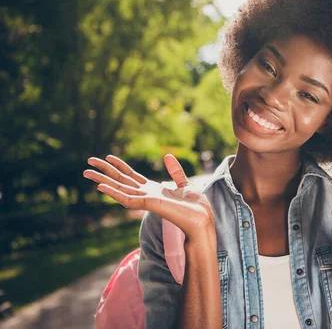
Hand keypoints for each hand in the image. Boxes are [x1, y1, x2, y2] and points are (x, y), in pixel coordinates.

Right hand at [83, 154, 214, 240]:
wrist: (202, 218)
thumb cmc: (195, 206)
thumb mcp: (184, 184)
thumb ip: (175, 171)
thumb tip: (167, 155)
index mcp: (153, 190)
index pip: (131, 176)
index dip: (119, 166)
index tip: (107, 156)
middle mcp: (145, 195)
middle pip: (120, 181)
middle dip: (104, 171)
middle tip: (88, 162)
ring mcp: (145, 200)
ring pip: (118, 189)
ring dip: (102, 180)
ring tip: (86, 172)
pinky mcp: (148, 205)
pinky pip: (126, 199)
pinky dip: (113, 193)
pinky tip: (100, 187)